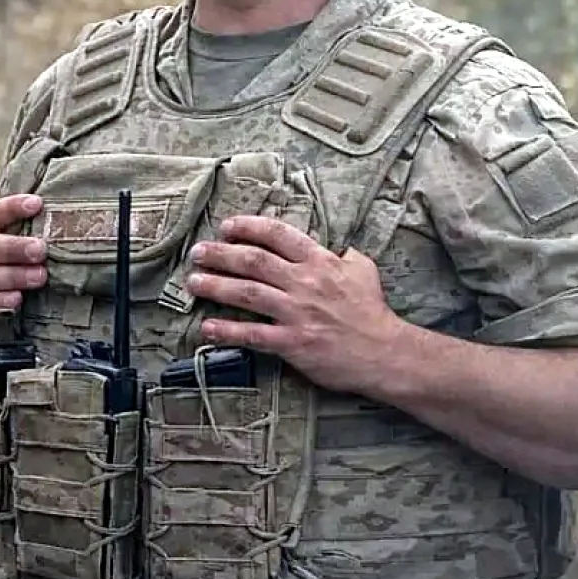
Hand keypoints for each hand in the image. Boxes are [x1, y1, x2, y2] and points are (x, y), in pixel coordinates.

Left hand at [186, 215, 407, 394]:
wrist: (384, 352)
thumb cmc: (373, 311)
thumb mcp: (364, 269)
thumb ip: (345, 255)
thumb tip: (337, 249)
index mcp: (320, 261)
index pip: (278, 235)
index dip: (249, 227)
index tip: (227, 226)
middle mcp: (304, 283)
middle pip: (254, 261)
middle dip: (221, 254)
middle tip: (198, 252)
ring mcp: (296, 313)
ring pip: (247, 293)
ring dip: (216, 286)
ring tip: (193, 281)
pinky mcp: (292, 343)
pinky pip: (253, 334)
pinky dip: (227, 331)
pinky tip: (207, 327)